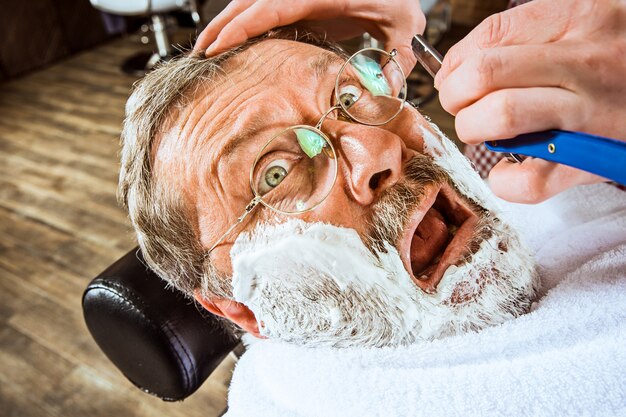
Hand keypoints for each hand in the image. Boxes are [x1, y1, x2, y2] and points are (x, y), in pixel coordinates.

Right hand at [194, 0, 425, 76]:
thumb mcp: (406, 25)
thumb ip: (396, 58)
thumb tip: (385, 93)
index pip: (270, 7)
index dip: (241, 26)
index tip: (217, 44)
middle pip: (250, 3)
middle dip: (222, 26)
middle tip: (201, 54)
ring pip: (252, 4)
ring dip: (229, 24)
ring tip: (209, 50)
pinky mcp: (299, 3)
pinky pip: (264, 12)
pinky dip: (246, 26)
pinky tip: (237, 45)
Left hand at [434, 0, 625, 202]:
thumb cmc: (618, 65)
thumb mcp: (585, 28)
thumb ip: (528, 37)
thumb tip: (457, 66)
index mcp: (580, 18)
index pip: (491, 35)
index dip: (456, 61)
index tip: (454, 77)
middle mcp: (584, 62)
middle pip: (484, 74)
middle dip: (455, 96)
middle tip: (463, 105)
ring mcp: (589, 114)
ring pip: (501, 116)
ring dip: (473, 128)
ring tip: (482, 130)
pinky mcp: (589, 163)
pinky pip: (529, 181)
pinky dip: (503, 181)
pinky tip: (508, 169)